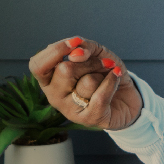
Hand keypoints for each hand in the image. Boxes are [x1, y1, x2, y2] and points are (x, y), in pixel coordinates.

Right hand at [29, 36, 143, 129]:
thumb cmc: (103, 72)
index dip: (55, 51)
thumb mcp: (94, 52)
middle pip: (65, 70)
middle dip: (89, 62)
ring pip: (86, 83)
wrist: (126, 94)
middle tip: (101, 64)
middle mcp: (54, 96)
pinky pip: (101, 96)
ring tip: (105, 78)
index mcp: (48, 79)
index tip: (75, 43)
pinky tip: (115, 79)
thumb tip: (76, 53)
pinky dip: (112, 82)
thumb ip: (83, 47)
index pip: (37, 65)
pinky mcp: (88, 120)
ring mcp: (69, 110)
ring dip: (102, 74)